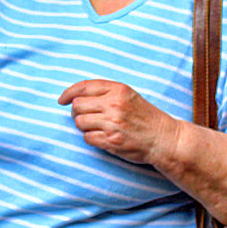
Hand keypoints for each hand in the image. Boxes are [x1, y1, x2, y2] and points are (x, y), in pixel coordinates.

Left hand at [57, 79, 175, 164]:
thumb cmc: (146, 117)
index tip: (62, 100)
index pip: (83, 87)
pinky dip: (91, 138)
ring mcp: (112, 123)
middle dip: (77, 112)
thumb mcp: (129, 96)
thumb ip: (106, 92)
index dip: (68, 93)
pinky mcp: (111, 140)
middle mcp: (114, 104)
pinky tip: (102, 137)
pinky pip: (87, 138)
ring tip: (96, 127)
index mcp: (118, 89)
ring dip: (84, 126)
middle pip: (78, 105)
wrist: (164, 139)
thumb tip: (76, 97)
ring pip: (79, 122)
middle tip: (86, 117)